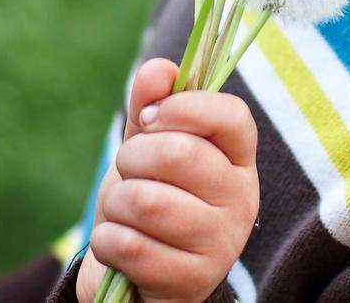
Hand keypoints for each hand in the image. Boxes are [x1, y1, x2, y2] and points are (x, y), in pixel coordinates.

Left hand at [75, 57, 259, 302]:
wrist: (140, 274)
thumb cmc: (150, 198)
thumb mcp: (148, 148)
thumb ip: (151, 104)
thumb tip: (158, 69)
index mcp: (238, 159)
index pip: (232, 116)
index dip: (183, 107)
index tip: (148, 117)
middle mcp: (241, 199)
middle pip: (180, 153)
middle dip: (133, 156)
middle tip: (128, 170)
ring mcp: (221, 244)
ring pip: (148, 202)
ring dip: (117, 203)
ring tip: (123, 211)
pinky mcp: (192, 282)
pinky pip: (130, 246)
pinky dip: (108, 241)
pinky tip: (118, 245)